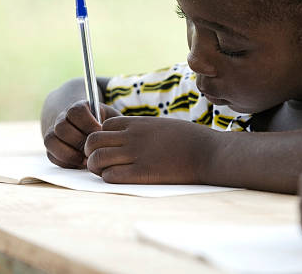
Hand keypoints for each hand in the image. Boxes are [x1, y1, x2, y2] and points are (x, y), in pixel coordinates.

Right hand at [43, 101, 120, 168]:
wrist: (88, 127)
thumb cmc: (105, 124)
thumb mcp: (112, 119)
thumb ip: (114, 124)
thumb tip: (113, 136)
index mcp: (79, 107)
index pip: (76, 111)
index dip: (88, 123)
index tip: (100, 132)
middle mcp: (62, 118)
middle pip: (61, 127)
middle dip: (79, 140)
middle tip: (94, 149)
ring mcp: (54, 132)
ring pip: (51, 140)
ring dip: (70, 152)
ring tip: (87, 159)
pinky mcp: (52, 147)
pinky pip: (50, 155)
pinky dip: (65, 161)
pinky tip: (80, 163)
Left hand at [84, 116, 213, 183]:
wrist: (209, 152)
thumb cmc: (193, 140)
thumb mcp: (165, 126)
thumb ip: (146, 130)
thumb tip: (136, 137)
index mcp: (139, 123)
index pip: (104, 125)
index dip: (103, 137)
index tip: (112, 148)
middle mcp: (133, 136)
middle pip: (93, 140)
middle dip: (92, 152)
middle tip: (103, 162)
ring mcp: (136, 154)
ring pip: (96, 159)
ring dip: (97, 167)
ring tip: (109, 172)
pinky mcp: (142, 173)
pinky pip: (110, 176)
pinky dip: (109, 178)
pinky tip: (122, 179)